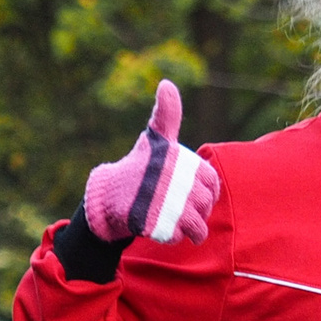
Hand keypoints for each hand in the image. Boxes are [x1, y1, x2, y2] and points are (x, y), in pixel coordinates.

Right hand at [83, 79, 221, 245]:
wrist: (109, 197)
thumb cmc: (138, 167)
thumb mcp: (155, 138)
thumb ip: (167, 114)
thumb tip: (166, 83)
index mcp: (177, 160)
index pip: (212, 182)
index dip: (205, 191)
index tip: (191, 191)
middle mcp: (173, 182)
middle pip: (204, 205)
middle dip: (196, 210)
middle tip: (179, 207)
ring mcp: (164, 205)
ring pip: (196, 225)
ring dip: (189, 228)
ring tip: (176, 222)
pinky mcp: (155, 225)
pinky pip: (179, 237)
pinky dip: (174, 236)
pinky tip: (163, 227)